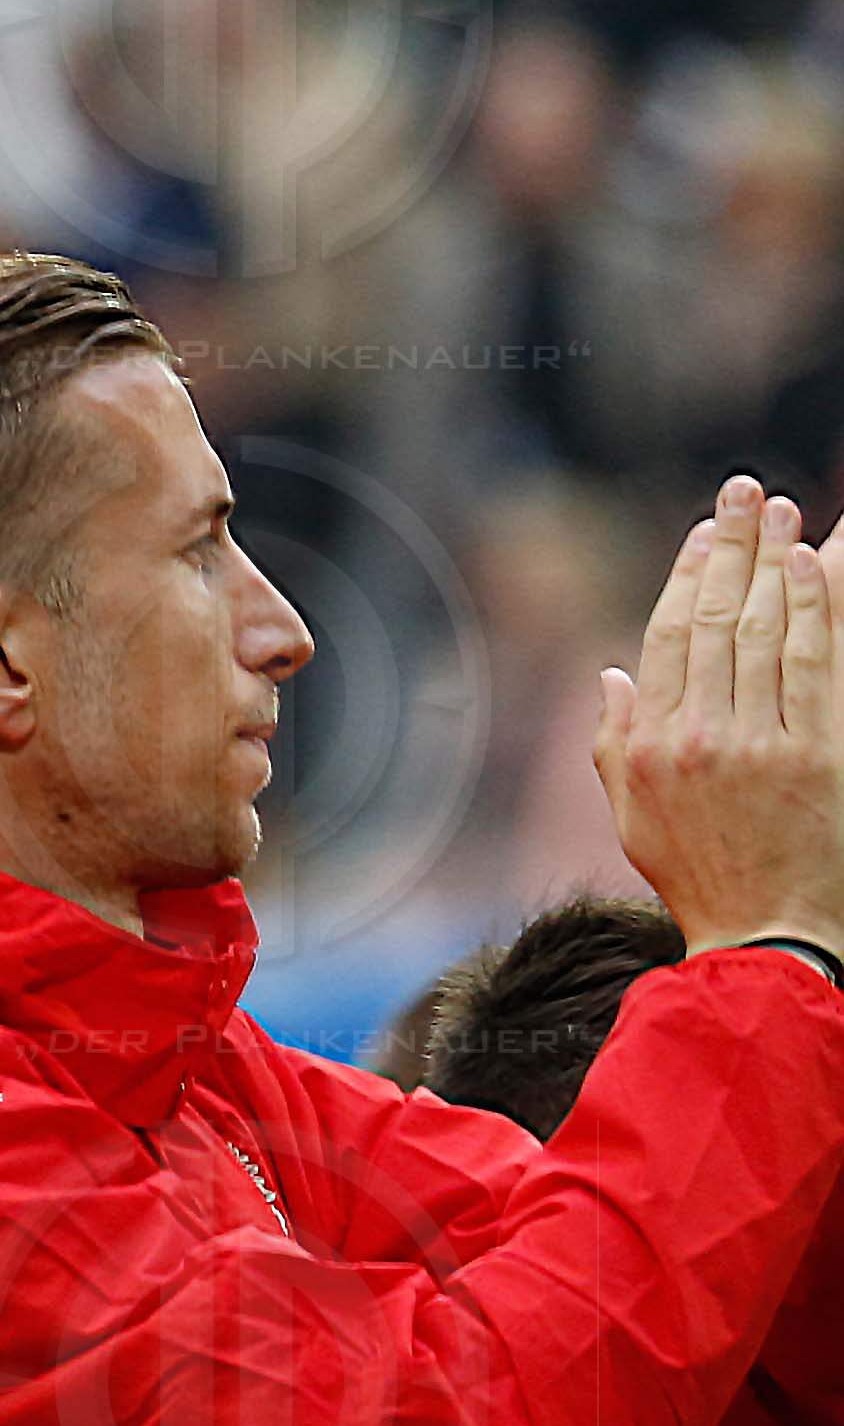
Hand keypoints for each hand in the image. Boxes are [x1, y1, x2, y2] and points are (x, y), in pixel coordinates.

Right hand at [597, 478, 843, 960]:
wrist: (763, 933)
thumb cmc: (699, 876)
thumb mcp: (634, 819)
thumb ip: (616, 744)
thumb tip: (612, 676)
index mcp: (647, 751)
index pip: (667, 639)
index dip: (687, 576)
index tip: (706, 531)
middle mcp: (697, 739)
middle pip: (716, 620)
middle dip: (733, 547)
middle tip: (746, 491)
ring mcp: (758, 743)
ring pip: (765, 630)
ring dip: (776, 561)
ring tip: (783, 512)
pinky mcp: (813, 750)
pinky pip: (811, 660)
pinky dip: (813, 605)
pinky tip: (814, 563)